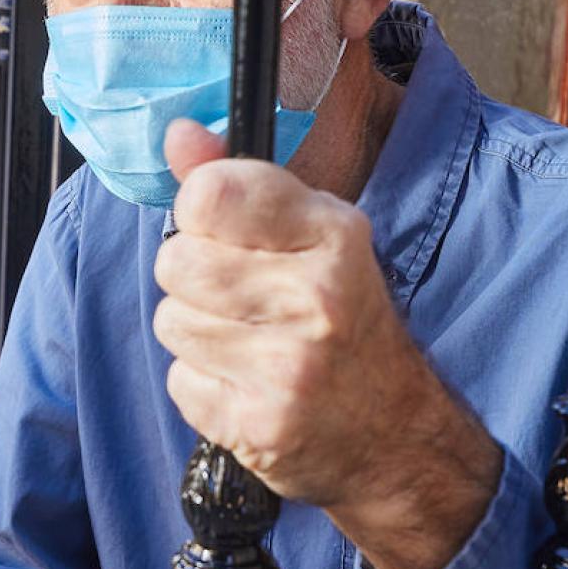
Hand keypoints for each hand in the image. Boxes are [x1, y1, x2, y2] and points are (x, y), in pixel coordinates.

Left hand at [153, 120, 499, 568]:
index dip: (199, 209)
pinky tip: (247, 382)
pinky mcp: (260, 423)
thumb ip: (242, 183)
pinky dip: (202, 383)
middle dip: (192, 277)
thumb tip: (178, 134)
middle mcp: (314, 296)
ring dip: (196, 332)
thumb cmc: (346, 320)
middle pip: (176, 260)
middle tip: (239, 297)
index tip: (222, 228)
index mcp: (333, 234)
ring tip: (248, 342)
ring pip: (171, 321)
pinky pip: (180, 381)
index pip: (212, 194)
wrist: (396, 435)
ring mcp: (288, 366)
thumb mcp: (315, 236)